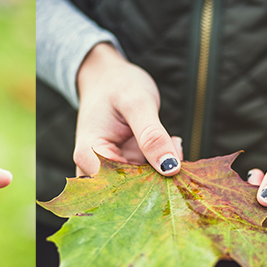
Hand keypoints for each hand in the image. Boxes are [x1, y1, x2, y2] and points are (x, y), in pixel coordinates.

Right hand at [74, 42, 182, 175]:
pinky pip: (148, 174)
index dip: (149, 184)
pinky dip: (164, 162)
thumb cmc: (117, 84)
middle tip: (176, 147)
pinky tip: (171, 143)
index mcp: (90, 155)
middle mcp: (97, 168)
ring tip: (173, 141)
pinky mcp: (127, 165)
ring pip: (143, 185)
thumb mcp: (137, 104)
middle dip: (160, 176)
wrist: (108, 76)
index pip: (119, 188)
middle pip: (131, 191)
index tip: (173, 168)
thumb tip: (170, 168)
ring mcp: (113, 168)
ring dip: (165, 169)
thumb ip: (152, 135)